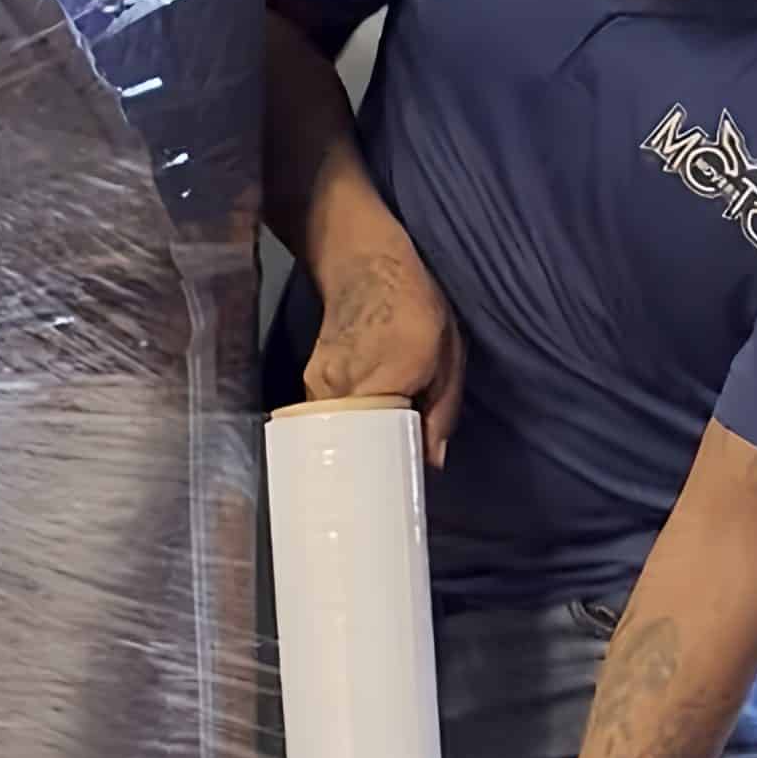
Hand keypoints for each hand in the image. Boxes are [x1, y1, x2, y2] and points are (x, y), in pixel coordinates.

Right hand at [305, 246, 464, 468]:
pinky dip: (343, 429)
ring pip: (336, 434)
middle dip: (368, 468)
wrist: (365, 264)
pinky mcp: (309, 381)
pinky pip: (326, 418)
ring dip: (356, 446)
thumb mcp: (447, 356)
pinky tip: (360, 433)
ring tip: (375, 462)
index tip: (397, 493)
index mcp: (381, 386)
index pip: (377, 451)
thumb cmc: (414, 306)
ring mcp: (317, 387)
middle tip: (385, 486)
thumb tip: (430, 462)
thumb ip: (442, 411)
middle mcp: (340, 393)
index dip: (388, 473)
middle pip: (351, 449)